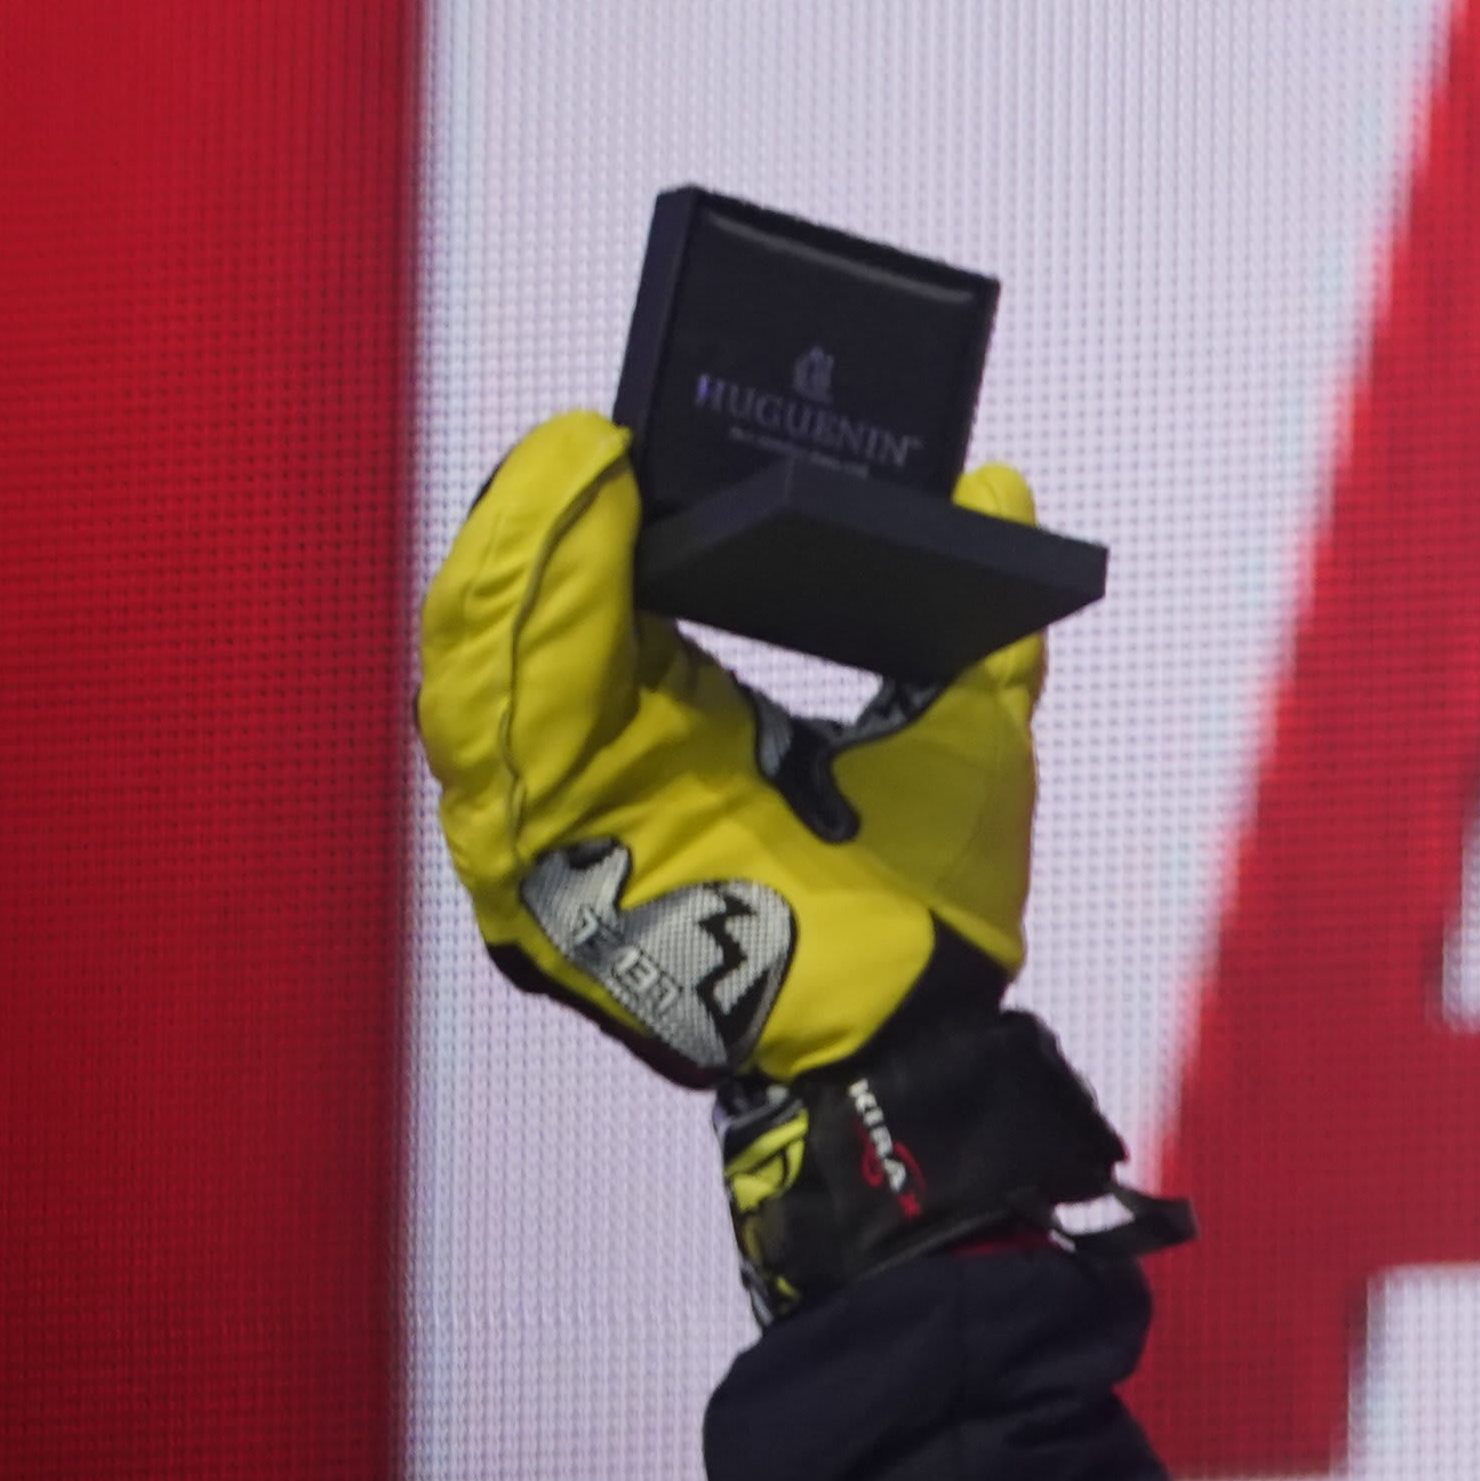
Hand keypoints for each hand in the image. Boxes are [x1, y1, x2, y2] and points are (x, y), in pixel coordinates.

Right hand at [416, 410, 1048, 1086]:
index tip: (628, 440)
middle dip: (539, 520)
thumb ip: (976, 622)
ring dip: (522, 552)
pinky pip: (500, 718)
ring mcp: (545, 823)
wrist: (916, 1039)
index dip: (588, 516)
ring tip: (577, 466)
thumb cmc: (922, 915)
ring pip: (484, 656)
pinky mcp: (525, 866)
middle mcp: (587, 772)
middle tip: (591, 441)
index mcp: (663, 733)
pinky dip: (527, 616)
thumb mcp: (956, 738)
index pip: (586, 603)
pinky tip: (565, 540)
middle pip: (514, 619)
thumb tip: (995, 493)